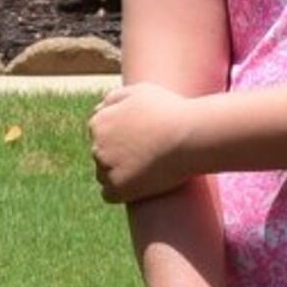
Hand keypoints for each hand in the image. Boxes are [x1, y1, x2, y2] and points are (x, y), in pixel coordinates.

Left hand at [89, 81, 200, 202]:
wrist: (189, 135)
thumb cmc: (169, 110)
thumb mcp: (139, 91)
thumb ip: (115, 98)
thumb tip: (99, 108)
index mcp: (99, 123)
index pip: (99, 134)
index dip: (119, 137)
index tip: (137, 141)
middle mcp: (97, 146)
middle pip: (101, 155)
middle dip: (117, 156)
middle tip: (145, 156)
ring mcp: (107, 169)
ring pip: (104, 175)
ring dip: (118, 174)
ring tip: (146, 171)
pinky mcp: (119, 189)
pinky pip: (109, 195)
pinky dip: (121, 192)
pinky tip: (138, 187)